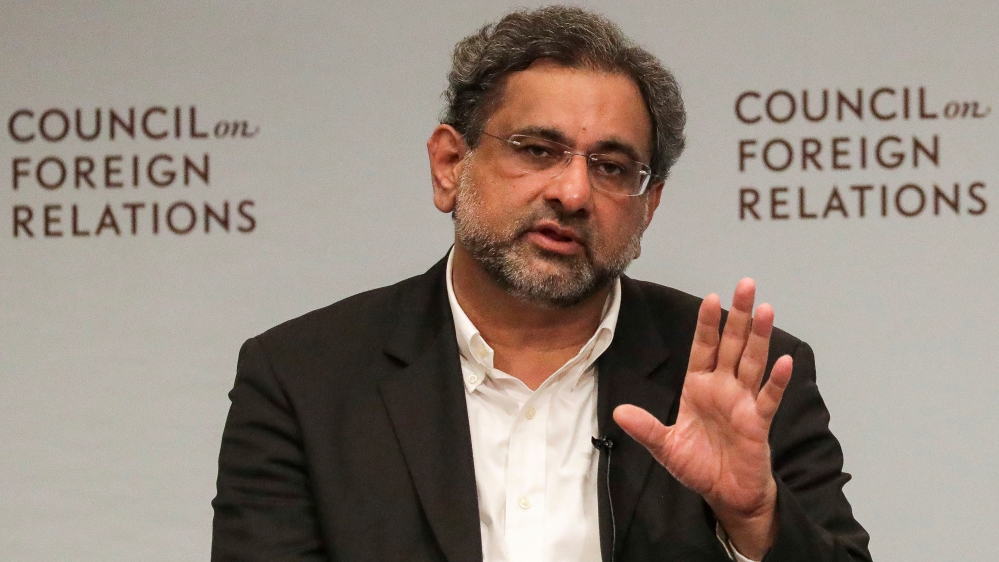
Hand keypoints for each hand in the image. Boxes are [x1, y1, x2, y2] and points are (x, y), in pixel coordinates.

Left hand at [613, 278, 791, 558]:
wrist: (725, 494)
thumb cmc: (698, 466)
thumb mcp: (665, 446)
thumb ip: (646, 428)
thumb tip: (618, 412)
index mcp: (699, 387)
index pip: (703, 348)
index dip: (707, 324)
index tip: (711, 298)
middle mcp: (723, 388)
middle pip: (732, 345)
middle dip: (738, 316)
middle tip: (746, 285)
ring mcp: (743, 402)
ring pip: (752, 362)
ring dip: (759, 337)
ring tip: (766, 309)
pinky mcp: (758, 423)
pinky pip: (768, 398)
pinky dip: (776, 381)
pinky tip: (783, 361)